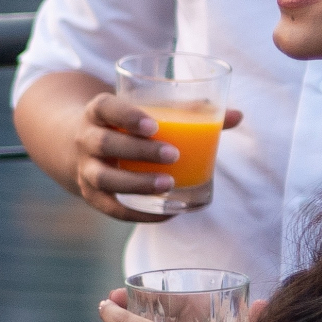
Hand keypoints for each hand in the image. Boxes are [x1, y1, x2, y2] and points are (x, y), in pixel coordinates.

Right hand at [62, 90, 239, 222]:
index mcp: (99, 113)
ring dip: (135, 183)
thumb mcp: (147, 114)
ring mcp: (86, 168)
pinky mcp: (92, 194)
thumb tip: (237, 116)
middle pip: (104, 143)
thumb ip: (190, 114)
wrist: (84, 147)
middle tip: (174, 155)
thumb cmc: (128, 127)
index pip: (104, 108)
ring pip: (103, 177)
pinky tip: (167, 213)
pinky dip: (137, 214)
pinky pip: (110, 208)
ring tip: (168, 184)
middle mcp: (86, 139)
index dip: (126, 116)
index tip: (154, 125)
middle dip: (139, 151)